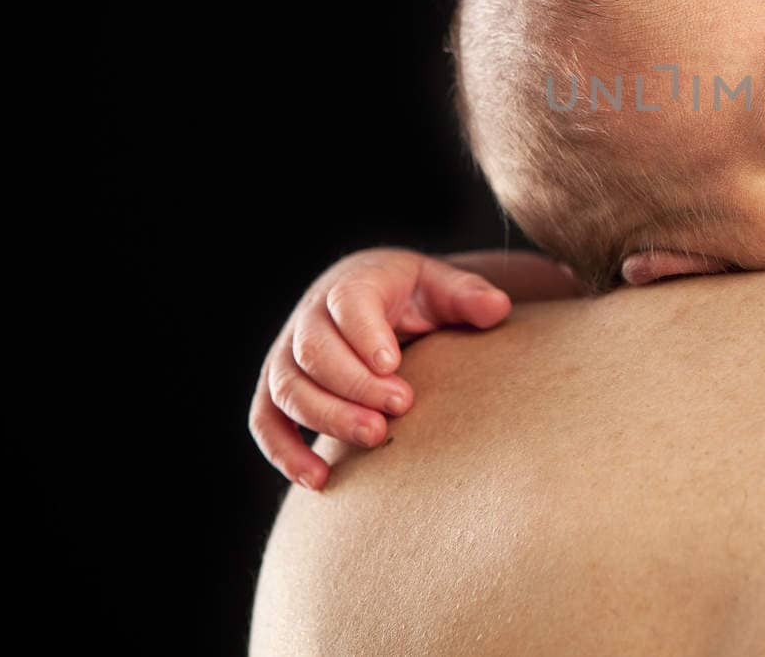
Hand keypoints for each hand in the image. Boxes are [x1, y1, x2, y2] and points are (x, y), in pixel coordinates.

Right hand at [249, 247, 512, 489]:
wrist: (375, 302)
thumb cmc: (413, 296)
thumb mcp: (441, 286)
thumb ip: (468, 296)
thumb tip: (497, 308)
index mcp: (352, 284)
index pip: (348, 303)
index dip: (364, 334)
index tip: (393, 364)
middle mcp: (310, 318)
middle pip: (315, 351)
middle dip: (355, 382)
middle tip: (401, 405)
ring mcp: (287, 355)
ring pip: (290, 388)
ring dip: (328, 417)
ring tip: (375, 437)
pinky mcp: (277, 391)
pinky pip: (266, 422)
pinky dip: (285, 453)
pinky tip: (319, 480)